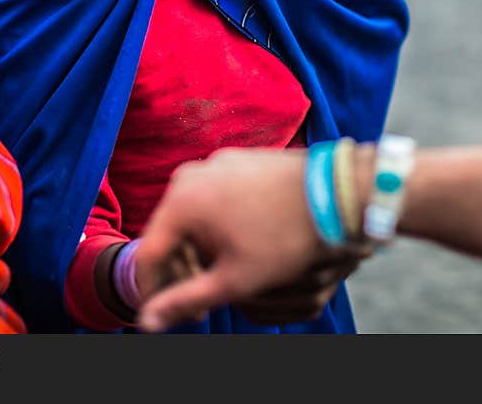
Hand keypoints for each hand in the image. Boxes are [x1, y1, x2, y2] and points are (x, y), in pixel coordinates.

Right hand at [135, 147, 362, 331]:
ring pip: (192, 216)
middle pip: (169, 233)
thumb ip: (185, 300)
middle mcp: (190, 175)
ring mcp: (215, 164)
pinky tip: (241, 245)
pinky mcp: (237, 160)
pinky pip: (214, 198)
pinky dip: (218, 224)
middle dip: (181, 271)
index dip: (153, 291)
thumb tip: (147, 321)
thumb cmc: (284, 238)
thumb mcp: (234, 280)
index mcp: (181, 201)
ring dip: (200, 249)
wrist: (335, 192)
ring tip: (224, 275)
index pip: (147, 254)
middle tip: (200, 303)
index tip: (165, 315)